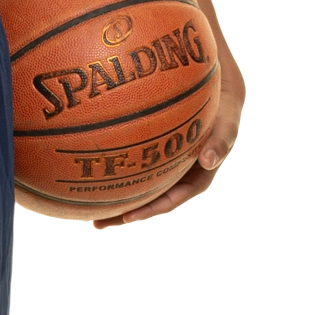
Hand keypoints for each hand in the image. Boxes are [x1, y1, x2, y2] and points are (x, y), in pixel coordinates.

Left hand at [93, 61, 245, 229]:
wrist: (219, 90)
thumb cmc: (224, 106)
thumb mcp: (228, 121)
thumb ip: (223, 138)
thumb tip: (209, 160)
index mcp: (197, 177)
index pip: (173, 199)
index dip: (152, 210)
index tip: (129, 217)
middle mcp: (179, 175)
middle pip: (150, 200)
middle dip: (126, 214)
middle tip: (98, 224)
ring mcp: (167, 164)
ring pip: (140, 186)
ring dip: (116, 199)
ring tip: (86, 210)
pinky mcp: (156, 150)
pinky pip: (134, 163)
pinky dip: (115, 170)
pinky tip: (89, 167)